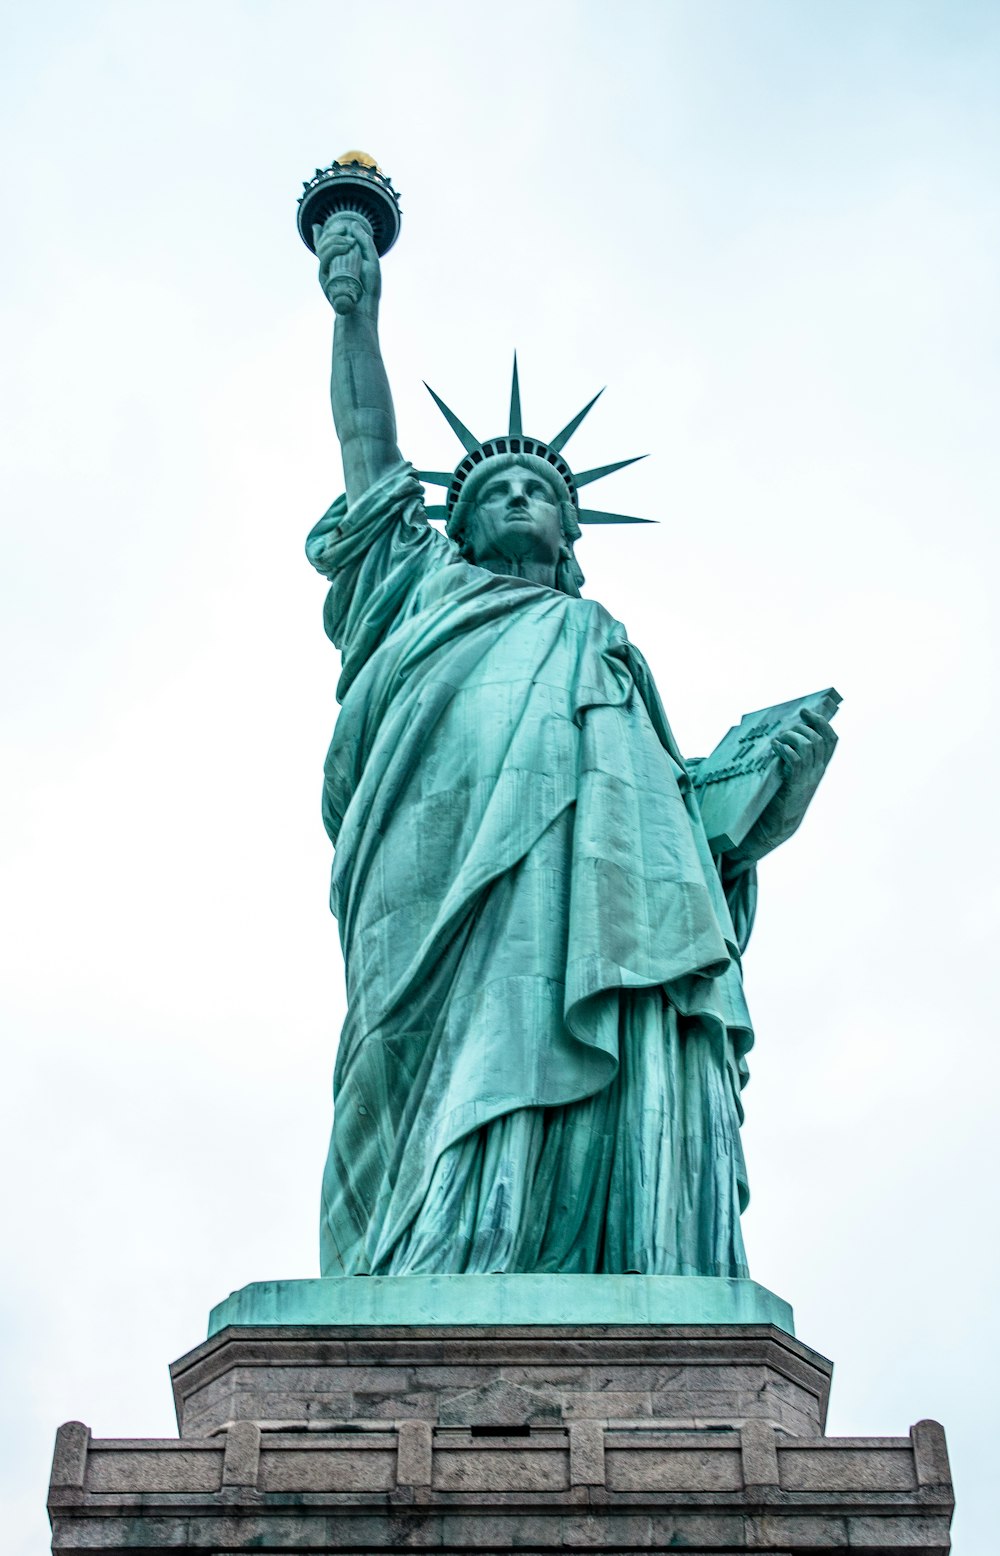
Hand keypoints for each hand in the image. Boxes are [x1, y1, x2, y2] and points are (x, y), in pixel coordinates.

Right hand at [314, 213, 381, 320]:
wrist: (365, 310)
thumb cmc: (369, 289)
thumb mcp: (371, 261)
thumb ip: (364, 242)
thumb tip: (353, 224)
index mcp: (338, 263)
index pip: (325, 246)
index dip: (320, 235)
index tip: (318, 226)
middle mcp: (329, 267)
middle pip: (323, 244)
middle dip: (333, 232)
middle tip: (345, 229)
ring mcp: (326, 273)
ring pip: (322, 249)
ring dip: (335, 239)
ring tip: (349, 241)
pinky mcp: (324, 279)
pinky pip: (324, 259)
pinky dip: (334, 249)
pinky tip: (346, 245)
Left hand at [738, 707, 837, 860]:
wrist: (775, 826)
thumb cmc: (778, 798)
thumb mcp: (790, 775)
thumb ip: (791, 758)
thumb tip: (781, 734)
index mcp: (819, 768)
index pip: (832, 740)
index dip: (822, 722)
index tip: (807, 711)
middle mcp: (817, 772)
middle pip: (820, 739)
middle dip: (804, 726)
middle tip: (787, 727)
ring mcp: (807, 778)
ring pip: (809, 746)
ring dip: (792, 736)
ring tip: (779, 740)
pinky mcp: (794, 785)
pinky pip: (796, 760)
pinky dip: (785, 749)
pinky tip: (775, 748)